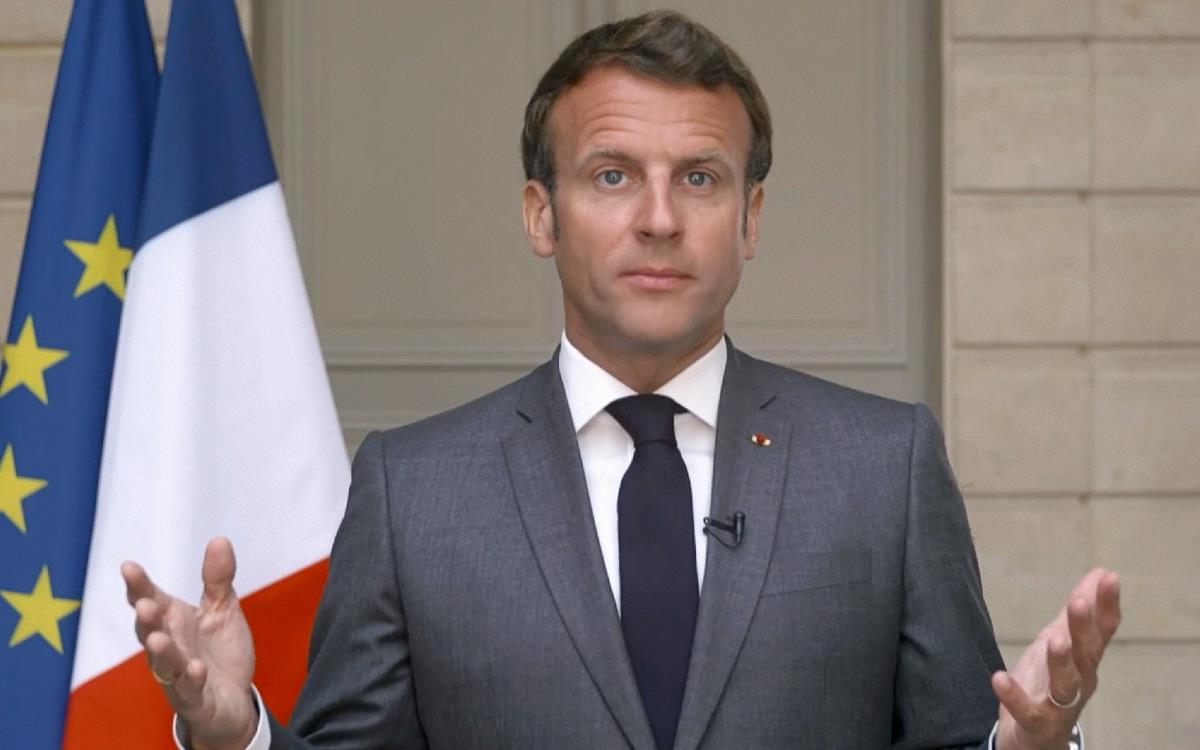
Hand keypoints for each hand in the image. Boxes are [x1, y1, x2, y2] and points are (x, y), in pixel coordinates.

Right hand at [122, 537, 257, 749]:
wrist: (232, 698)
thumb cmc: (218, 650)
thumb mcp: (222, 608)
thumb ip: (217, 578)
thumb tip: (219, 539)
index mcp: (172, 620)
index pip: (150, 599)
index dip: (138, 585)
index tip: (128, 567)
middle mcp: (168, 645)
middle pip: (150, 630)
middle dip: (146, 618)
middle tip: (145, 605)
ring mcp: (178, 673)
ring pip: (164, 662)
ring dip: (161, 651)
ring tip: (158, 639)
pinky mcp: (194, 696)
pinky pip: (189, 689)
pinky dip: (191, 679)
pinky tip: (196, 668)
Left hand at [993, 567, 1120, 749]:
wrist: (1035, 737)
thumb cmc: (1052, 683)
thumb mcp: (1063, 640)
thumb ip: (1080, 611)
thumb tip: (1100, 573)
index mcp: (1087, 659)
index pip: (1103, 630)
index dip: (1107, 605)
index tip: (1109, 577)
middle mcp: (1080, 681)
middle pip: (1086, 653)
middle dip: (1083, 628)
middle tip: (1078, 602)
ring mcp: (1060, 705)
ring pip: (1066, 684)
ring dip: (1061, 661)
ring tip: (1053, 639)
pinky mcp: (1036, 722)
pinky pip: (1027, 710)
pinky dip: (1014, 696)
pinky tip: (999, 678)